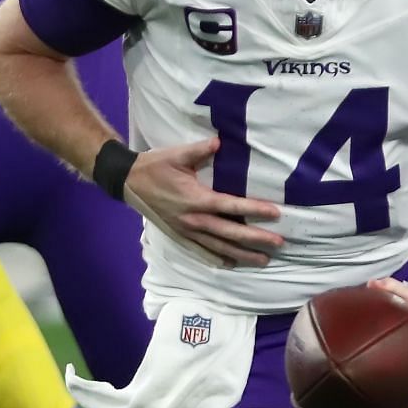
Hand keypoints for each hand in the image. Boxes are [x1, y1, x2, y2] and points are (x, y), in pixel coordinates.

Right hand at [123, 137, 283, 267]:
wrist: (128, 182)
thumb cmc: (155, 166)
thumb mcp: (177, 154)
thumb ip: (200, 150)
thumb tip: (220, 142)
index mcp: (196, 199)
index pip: (232, 207)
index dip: (254, 210)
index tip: (275, 213)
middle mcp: (194, 220)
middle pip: (231, 233)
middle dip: (256, 240)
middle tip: (279, 244)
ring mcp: (186, 232)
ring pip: (220, 247)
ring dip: (243, 255)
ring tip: (264, 260)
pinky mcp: (179, 236)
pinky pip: (202, 252)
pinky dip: (218, 259)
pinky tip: (232, 264)